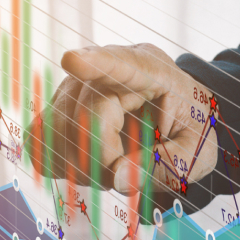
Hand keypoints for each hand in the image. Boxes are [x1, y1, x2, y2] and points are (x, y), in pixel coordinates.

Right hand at [34, 43, 216, 194]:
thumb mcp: (197, 155)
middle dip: (102, 158)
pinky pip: (42, 134)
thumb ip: (166, 167)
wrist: (181, 123)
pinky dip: (60, 161)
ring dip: (81, 164)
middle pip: (85, 113)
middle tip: (127, 176)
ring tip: (113, 170)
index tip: (73, 61)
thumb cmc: (192, 133)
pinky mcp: (62, 104)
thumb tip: (118, 179)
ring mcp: (80, 84)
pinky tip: (86, 169)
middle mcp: (111, 70)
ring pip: (58, 126)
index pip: (124, 65)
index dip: (96, 64)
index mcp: (155, 72)